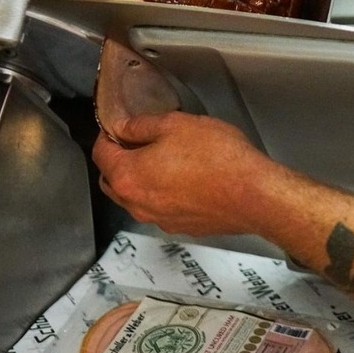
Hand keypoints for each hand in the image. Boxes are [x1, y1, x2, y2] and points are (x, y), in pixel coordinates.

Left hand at [92, 111, 274, 235]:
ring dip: (140, 180)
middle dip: (118, 161)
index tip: (118, 127)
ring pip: (136, 198)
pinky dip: (163, 195)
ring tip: (164, 160)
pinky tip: (184, 180)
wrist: (253, 195)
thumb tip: (125, 128)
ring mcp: (160, 220)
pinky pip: (161, 209)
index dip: (107, 135)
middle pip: (112, 181)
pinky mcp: (182, 227)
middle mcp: (138, 204)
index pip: (100, 154)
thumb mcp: (176, 125)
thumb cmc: (218, 159)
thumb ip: (142, 125)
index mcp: (128, 176)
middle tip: (137, 142)